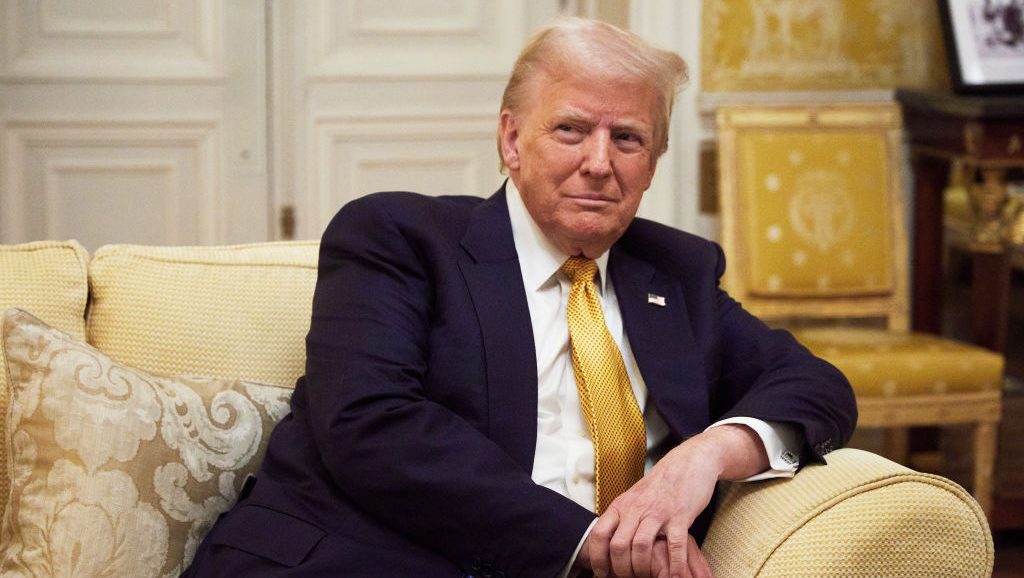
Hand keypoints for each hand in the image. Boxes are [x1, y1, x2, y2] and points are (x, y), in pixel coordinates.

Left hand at [585, 425, 767, 576]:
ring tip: (647, 577)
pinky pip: (674, 545)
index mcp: (622, 505)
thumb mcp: (634, 497)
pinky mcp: (680, 516)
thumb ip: (623, 517)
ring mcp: (658, 512)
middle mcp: (636, 509)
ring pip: (640, 547)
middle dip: (621, 569)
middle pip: (618, 545)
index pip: (599, 534)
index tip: (602, 573)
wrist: (689, 461)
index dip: (597, 557)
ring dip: (642, 568)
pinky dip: (674, 565)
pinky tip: (675, 576)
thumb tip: (609, 542)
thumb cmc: (661, 484)